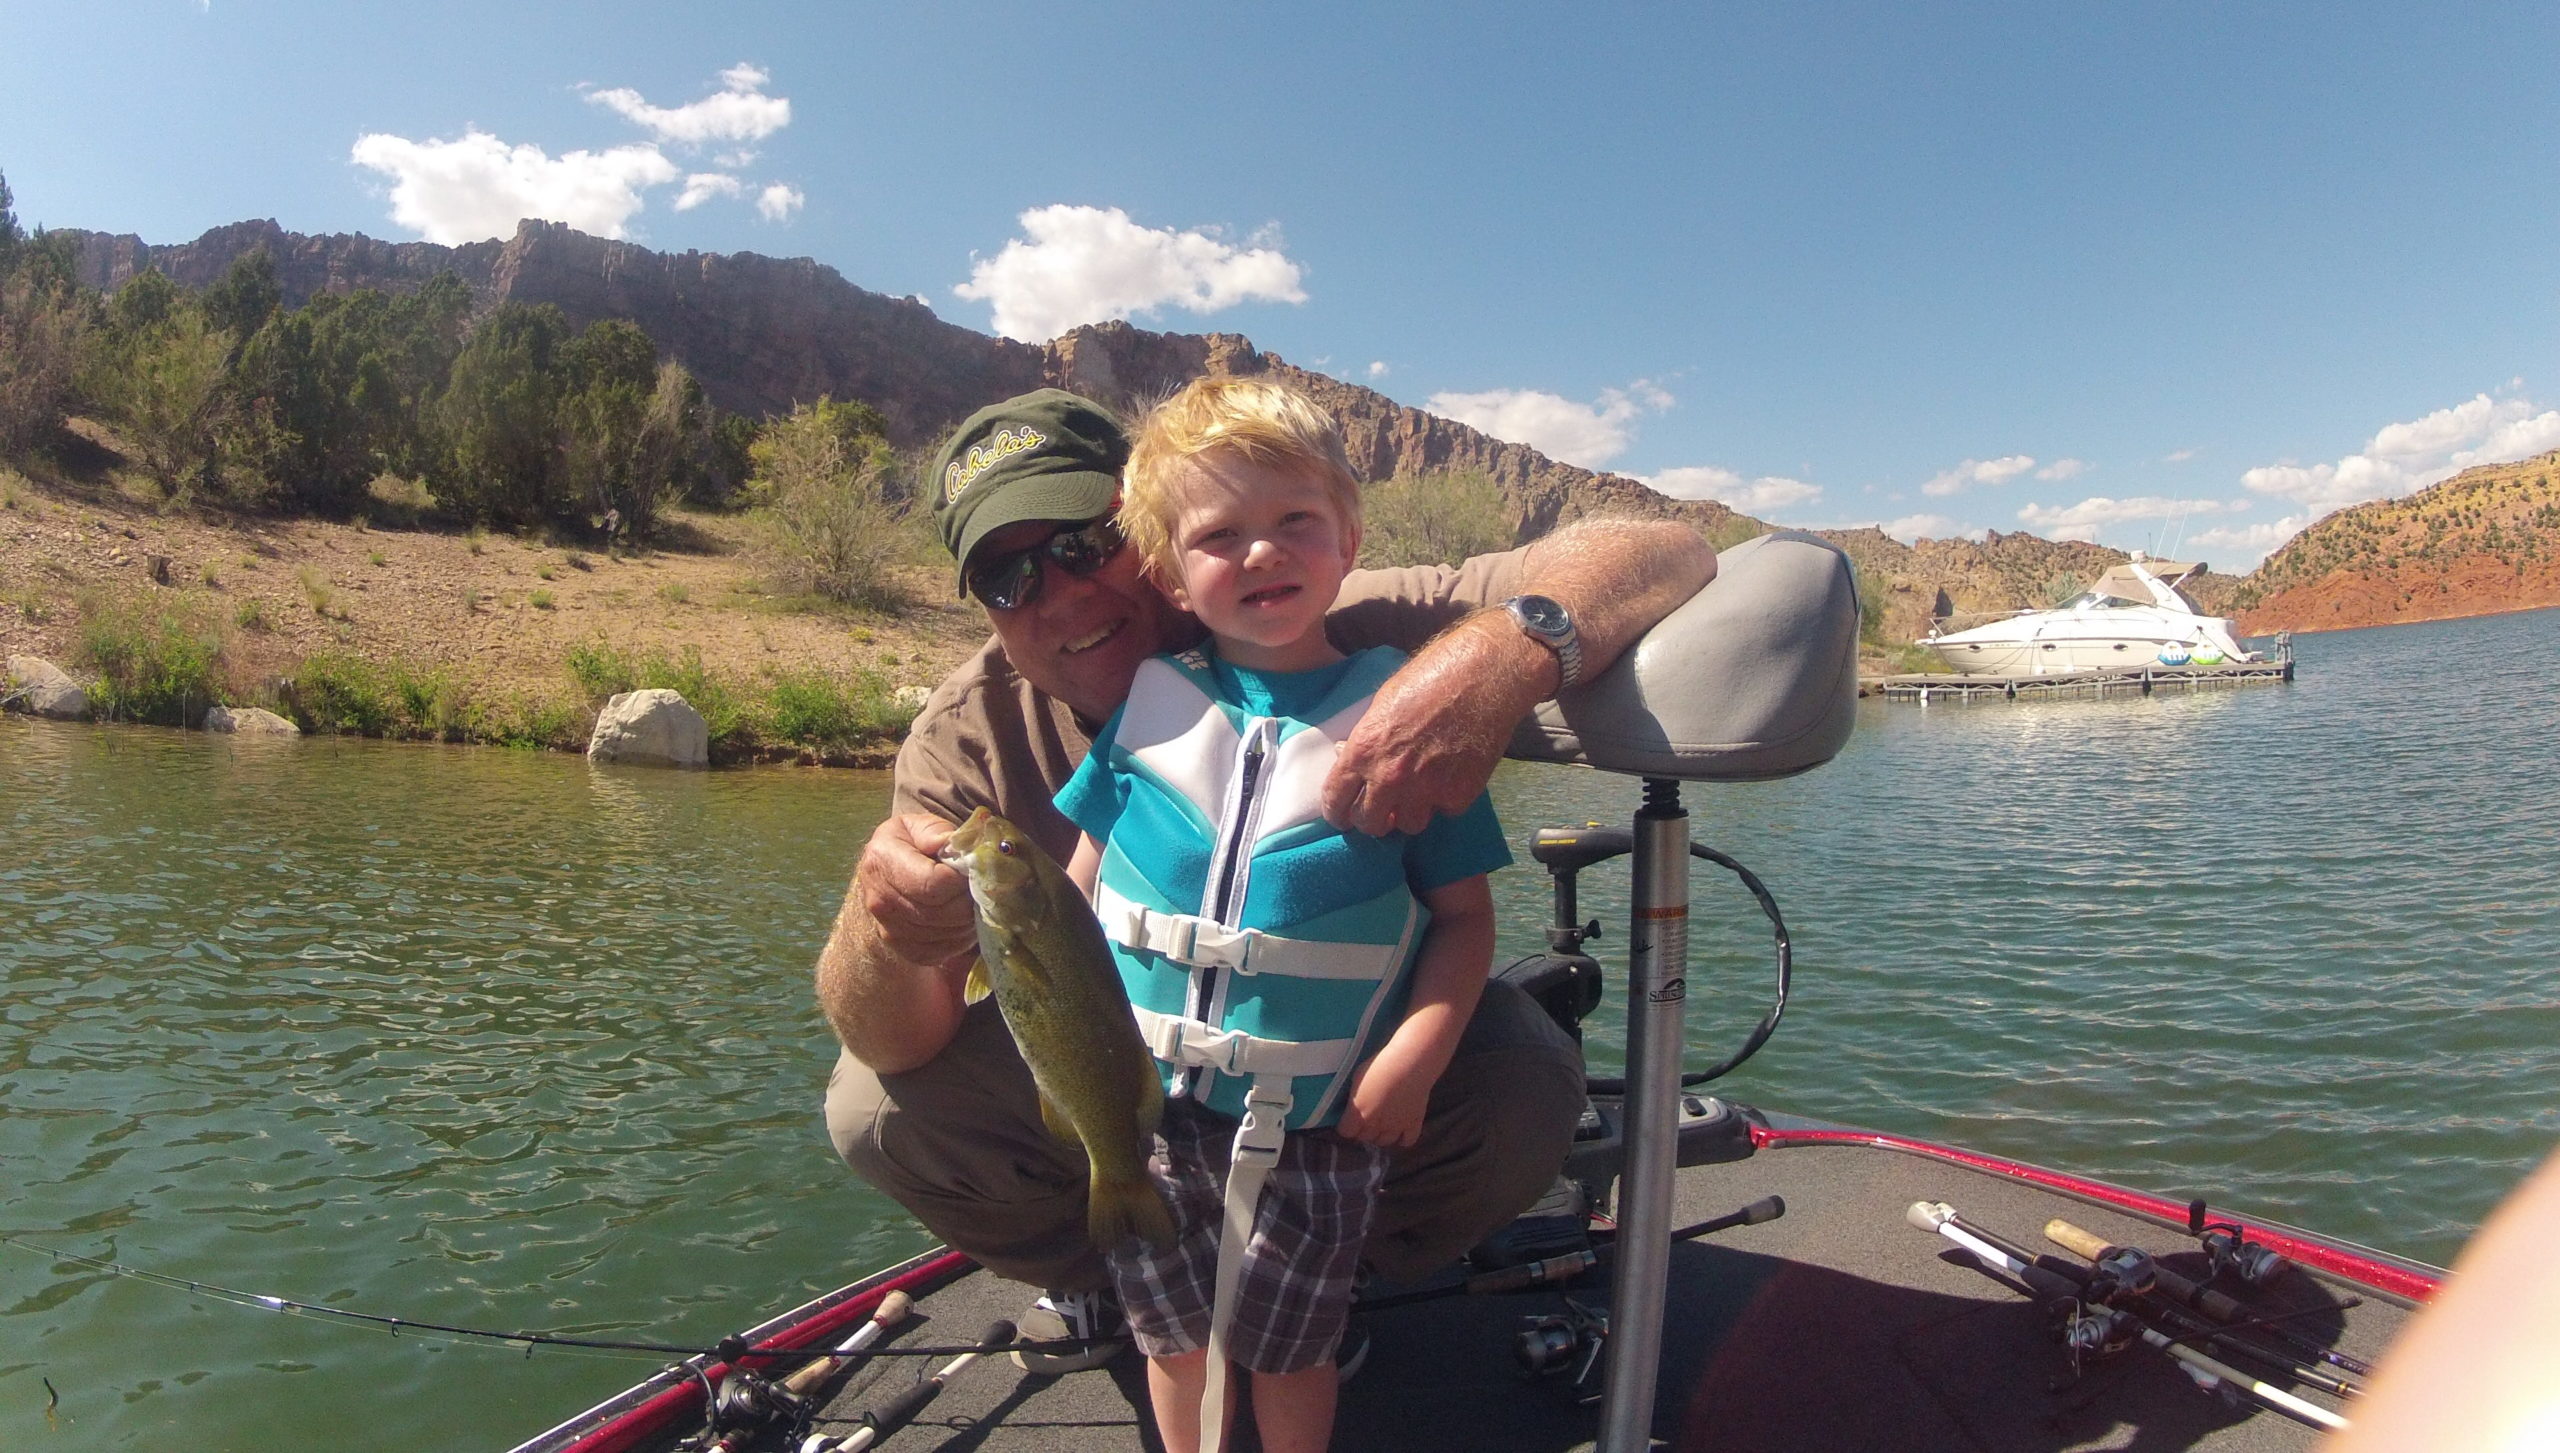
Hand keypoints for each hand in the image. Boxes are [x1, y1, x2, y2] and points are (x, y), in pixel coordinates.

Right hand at [855, 813, 978, 968]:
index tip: (974, 870)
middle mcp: (880, 899)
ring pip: (946, 932)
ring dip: (969, 920)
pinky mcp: (904, 949)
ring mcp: (889, 929)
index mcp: (881, 861)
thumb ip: (936, 831)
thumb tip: (953, 844)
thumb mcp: (917, 826)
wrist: (884, 879)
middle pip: (941, 911)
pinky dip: (962, 937)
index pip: (933, 882)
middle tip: (981, 888)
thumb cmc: (908, 846)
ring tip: (974, 901)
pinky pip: (944, 949)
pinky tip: (964, 919)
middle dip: (969, 900)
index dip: (962, 879)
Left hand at [1322, 614, 1542, 835]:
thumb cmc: (1431, 676)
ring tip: (1419, 792)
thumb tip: (1350, 758)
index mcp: (1363, 750)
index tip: (1343, 816)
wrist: (1485, 674)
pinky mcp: (1459, 794)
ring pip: (1409, 825)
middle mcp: (1389, 776)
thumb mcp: (1383, 703)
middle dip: (1373, 818)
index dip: (1337, 812)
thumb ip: (1366, 739)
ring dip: (1411, 812)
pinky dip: (1446, 800)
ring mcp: (1425, 789)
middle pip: (1370, 824)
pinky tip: (1451, 776)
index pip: (1336, 801)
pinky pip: (1445, 811)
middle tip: (1382, 809)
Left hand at [1336, 1043, 1436, 1149]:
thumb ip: (1354, 1099)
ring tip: (1381, 1124)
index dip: (1346, 1126)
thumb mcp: (1357, 1079)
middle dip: (1362, 1130)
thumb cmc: (1379, 1065)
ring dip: (1380, 1135)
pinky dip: (1402, 1138)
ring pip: (1384, 1142)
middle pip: (1365, 1137)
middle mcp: (1375, 1125)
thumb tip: (1351, 1108)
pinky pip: (1407, 1141)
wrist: (1409, 1063)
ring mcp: (1395, 1127)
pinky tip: (1400, 1129)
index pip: (1346, 1132)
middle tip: (1366, 1118)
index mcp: (1358, 1114)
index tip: (1348, 1119)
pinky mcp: (1413, 1124)